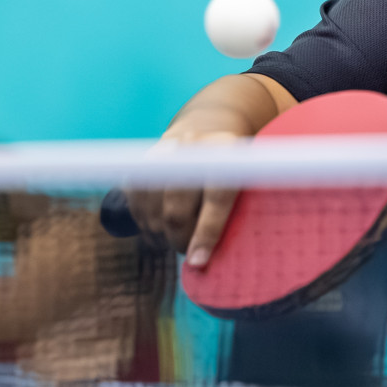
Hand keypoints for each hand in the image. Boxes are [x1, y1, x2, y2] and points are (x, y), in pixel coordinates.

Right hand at [124, 107, 256, 266]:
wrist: (212, 123)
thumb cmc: (238, 164)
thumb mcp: (251, 176)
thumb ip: (242, 207)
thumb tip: (217, 258)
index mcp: (228, 154)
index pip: (216, 198)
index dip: (206, 232)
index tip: (198, 262)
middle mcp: (194, 149)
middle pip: (176, 209)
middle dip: (180, 240)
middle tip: (189, 253)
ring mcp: (165, 152)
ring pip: (151, 210)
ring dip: (159, 235)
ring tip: (173, 242)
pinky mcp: (146, 158)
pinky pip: (135, 199)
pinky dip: (143, 220)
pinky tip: (155, 229)